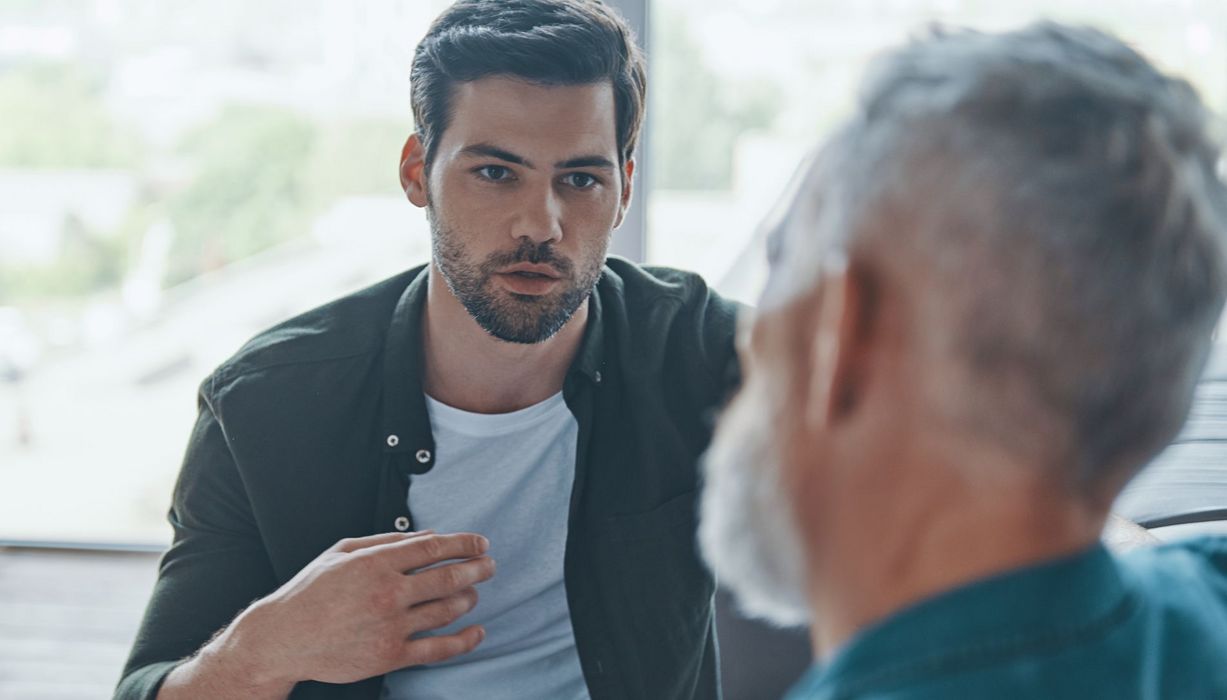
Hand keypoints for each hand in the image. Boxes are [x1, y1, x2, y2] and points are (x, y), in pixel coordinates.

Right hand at [235, 531, 495, 685]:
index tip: (481, 544)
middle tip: (490, 565)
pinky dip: (463, 641)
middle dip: (476, 569)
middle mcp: (387, 592)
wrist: (283, 638)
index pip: (433, 548)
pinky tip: (477, 633)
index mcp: (376, 563)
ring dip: (468, 599)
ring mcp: (390, 626)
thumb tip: (429, 536)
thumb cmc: (311, 592)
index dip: (463, 544)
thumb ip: (387, 542)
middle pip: (448, 578)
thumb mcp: (342, 553)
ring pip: (445, 611)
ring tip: (474, 593)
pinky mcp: (389, 655)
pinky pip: (437, 649)